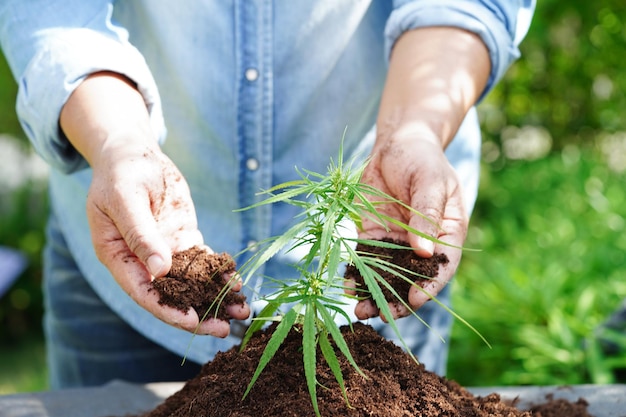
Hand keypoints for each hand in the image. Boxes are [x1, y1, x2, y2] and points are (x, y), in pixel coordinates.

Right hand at [60, 72, 249, 335]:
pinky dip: (219, 273)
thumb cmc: (122, 173)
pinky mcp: (182, 240)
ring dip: (214, 297)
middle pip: (171, 296)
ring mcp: (164, 252)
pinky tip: (238, 282)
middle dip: (198, 314)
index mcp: (117, 256)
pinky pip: (202, 262)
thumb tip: (159, 270)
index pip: (144, 293)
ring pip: (191, 282)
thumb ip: (141, 234)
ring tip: (242, 310)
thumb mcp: (127, 200)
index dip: (169, 310)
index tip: (194, 321)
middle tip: (226, 329)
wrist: (133, 154)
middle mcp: (141, 261)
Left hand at [348, 134, 466, 321]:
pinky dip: (357, 274)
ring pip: (387, 274)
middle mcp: (422, 243)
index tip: (415, 299)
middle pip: (411, 277)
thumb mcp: (430, 181)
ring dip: (374, 293)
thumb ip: (427, 214)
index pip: (442, 266)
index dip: (430, 285)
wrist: (397, 143)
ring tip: (360, 311)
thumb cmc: (422, 159)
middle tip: (380, 314)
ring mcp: (396, 241)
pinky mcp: (373, 235)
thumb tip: (422, 251)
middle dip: (396, 298)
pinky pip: (365, 259)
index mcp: (447, 233)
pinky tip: (347, 286)